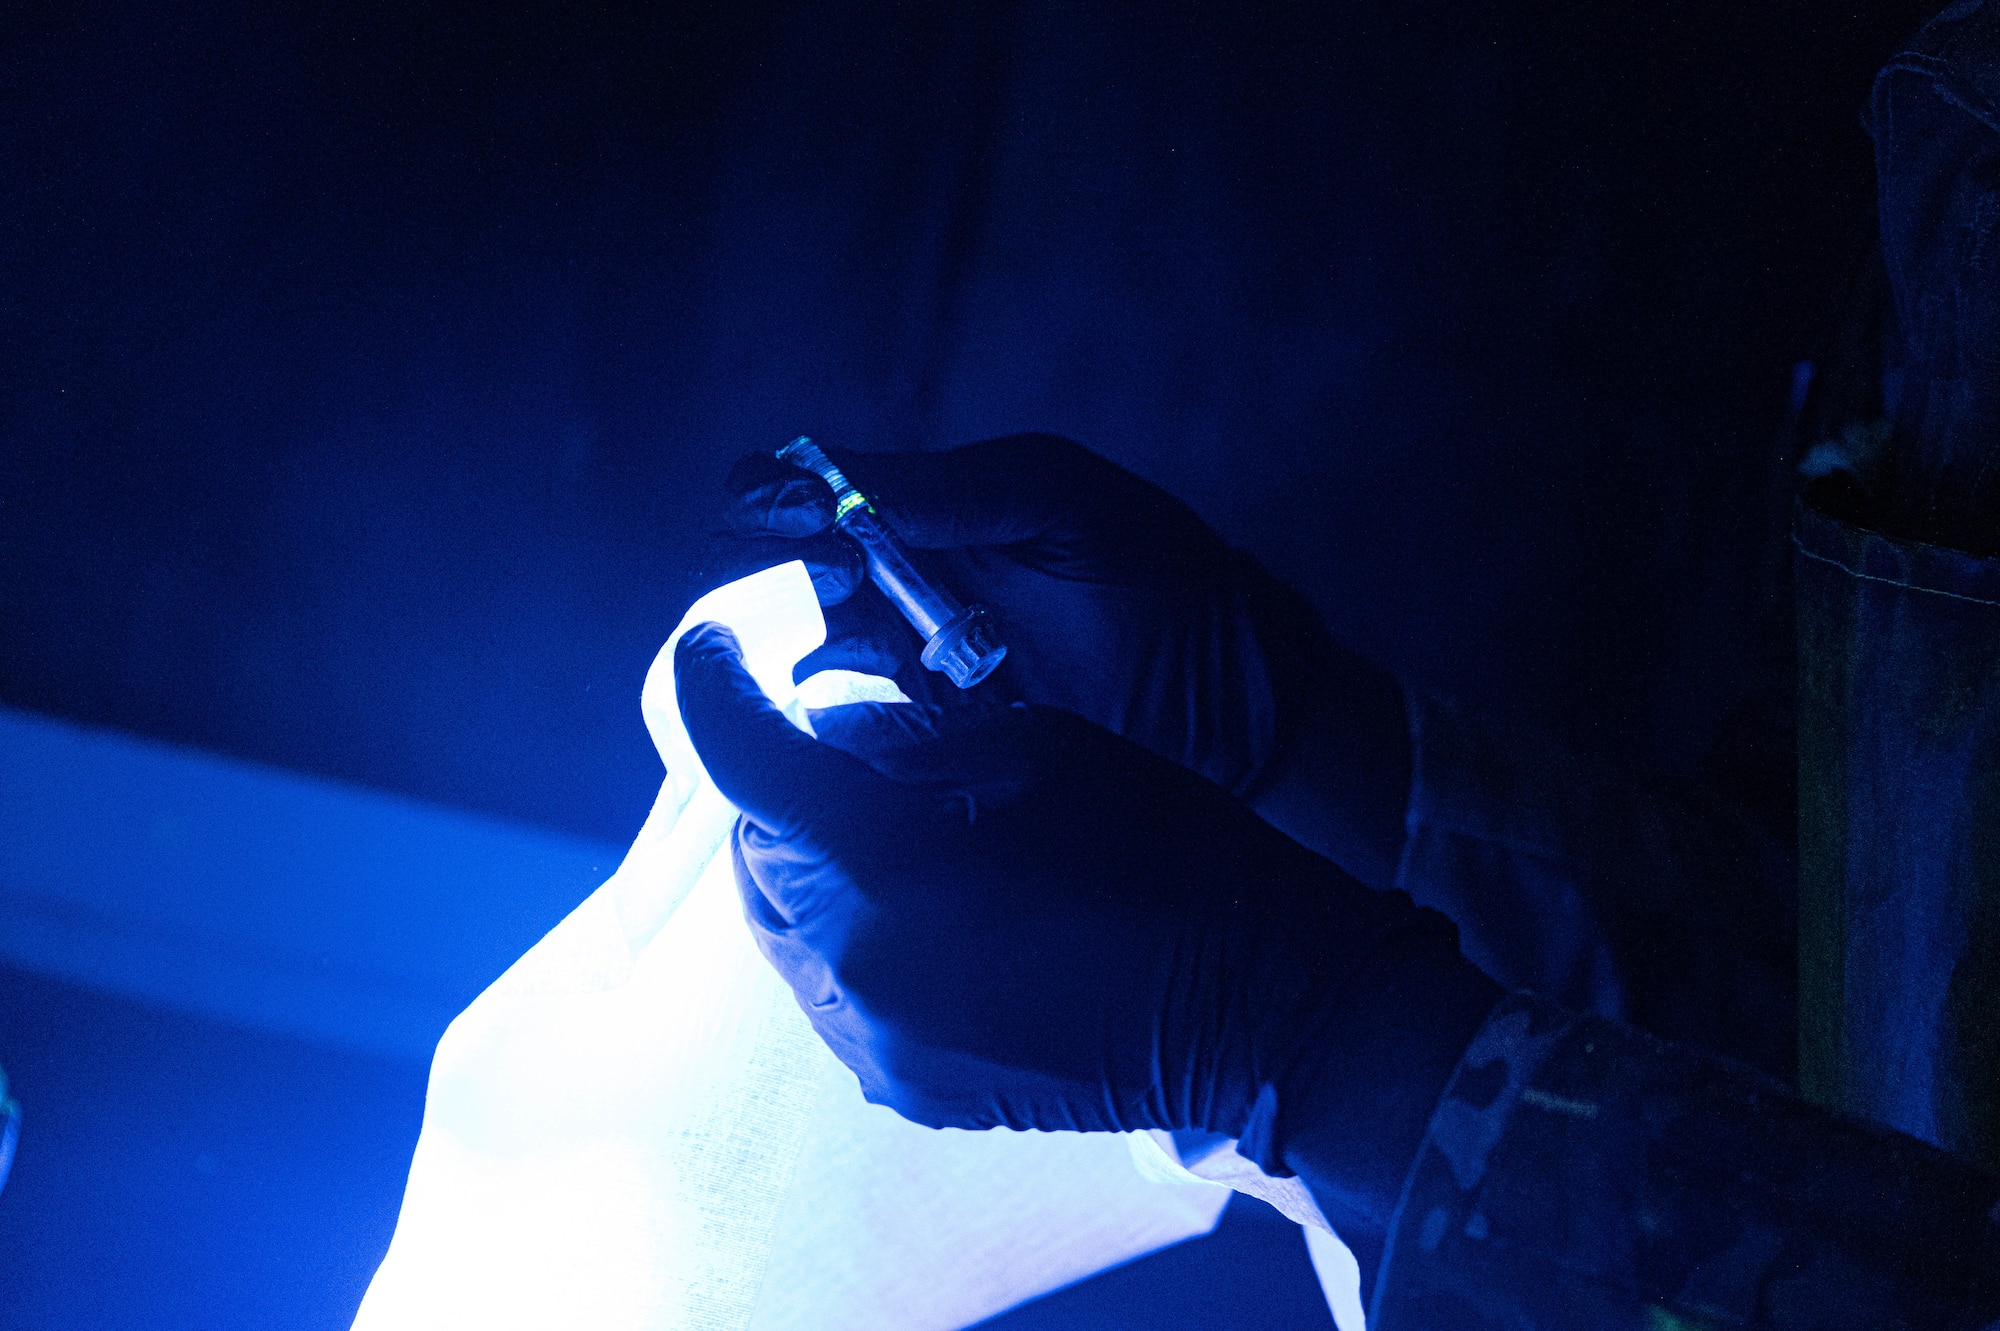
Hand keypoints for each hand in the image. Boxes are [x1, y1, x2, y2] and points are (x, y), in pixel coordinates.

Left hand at [674, 622, 1498, 1232]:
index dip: (713, 686)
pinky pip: (837, 994)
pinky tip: (923, 910)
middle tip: (835, 742)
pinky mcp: (905, 1084)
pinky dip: (854, 941)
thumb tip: (822, 720)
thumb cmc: (1162, 849)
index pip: (740, 758)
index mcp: (881, 861)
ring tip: (888, 829)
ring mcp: (875, 1039)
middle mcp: (853, 965)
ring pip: (785, 925)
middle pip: (756, 849)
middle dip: (782, 787)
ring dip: (812, 866)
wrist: (1256, 1005)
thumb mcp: (1035, 746)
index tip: (712, 651)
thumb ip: (904, 734)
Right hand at [717, 434, 1414, 887]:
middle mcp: (878, 589)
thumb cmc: (1162, 582)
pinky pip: (823, 741)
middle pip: (750, 578)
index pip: (779, 492)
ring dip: (775, 662)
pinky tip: (840, 727)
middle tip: (823, 601)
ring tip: (849, 669)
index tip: (807, 526)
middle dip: (750, 585)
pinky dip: (809, 732)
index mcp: (909, 513)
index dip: (764, 504)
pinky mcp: (910, 753)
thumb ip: (954, 491)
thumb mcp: (1065, 505)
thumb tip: (832, 488)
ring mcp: (889, 673)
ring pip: (770, 663)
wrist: (1234, 707)